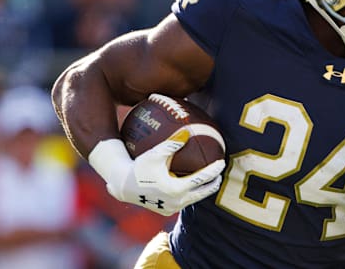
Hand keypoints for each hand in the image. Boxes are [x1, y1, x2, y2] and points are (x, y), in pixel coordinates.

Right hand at [89, 129, 225, 215]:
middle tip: (221, 172)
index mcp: (175, 189)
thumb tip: (187, 132)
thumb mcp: (154, 153)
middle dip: (214, 182)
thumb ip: (171, 144)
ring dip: (205, 189)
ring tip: (212, 179)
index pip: (201, 180)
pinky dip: (192, 193)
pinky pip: (185, 201)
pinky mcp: (167, 211)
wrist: (123, 186)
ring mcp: (172, 208)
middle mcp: (176, 201)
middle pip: (203, 193)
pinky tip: (195, 184)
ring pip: (195, 199)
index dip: (214, 170)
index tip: (222, 162)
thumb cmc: (139, 166)